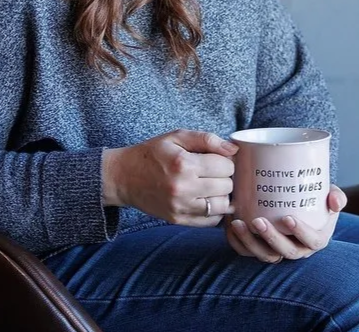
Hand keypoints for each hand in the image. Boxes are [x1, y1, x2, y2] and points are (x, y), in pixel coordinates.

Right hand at [102, 129, 236, 226]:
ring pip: (222, 206)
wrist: (124, 177)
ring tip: (212, 186)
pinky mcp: (177, 220)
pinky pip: (210, 221)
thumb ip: (207, 139)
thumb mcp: (177, 137)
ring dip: (222, 195)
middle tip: (215, 172)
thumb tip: (234, 149)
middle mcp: (183, 188)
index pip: (226, 167)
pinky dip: (214, 211)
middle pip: (227, 187)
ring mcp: (180, 207)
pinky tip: (206, 199)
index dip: (226, 161)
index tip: (218, 159)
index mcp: (184, 164)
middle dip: (225, 177)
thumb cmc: (152, 153)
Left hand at [225, 185, 346, 262]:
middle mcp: (297, 249)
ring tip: (238, 223)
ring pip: (264, 255)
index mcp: (316, 239)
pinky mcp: (260, 249)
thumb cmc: (315, 200)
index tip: (288, 218)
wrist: (297, 203)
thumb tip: (335, 201)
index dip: (301, 233)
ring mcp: (278, 251)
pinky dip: (236, 242)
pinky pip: (247, 252)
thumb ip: (337, 197)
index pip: (312, 241)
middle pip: (285, 251)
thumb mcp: (330, 196)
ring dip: (250, 241)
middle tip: (258, 221)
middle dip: (270, 238)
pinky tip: (230, 225)